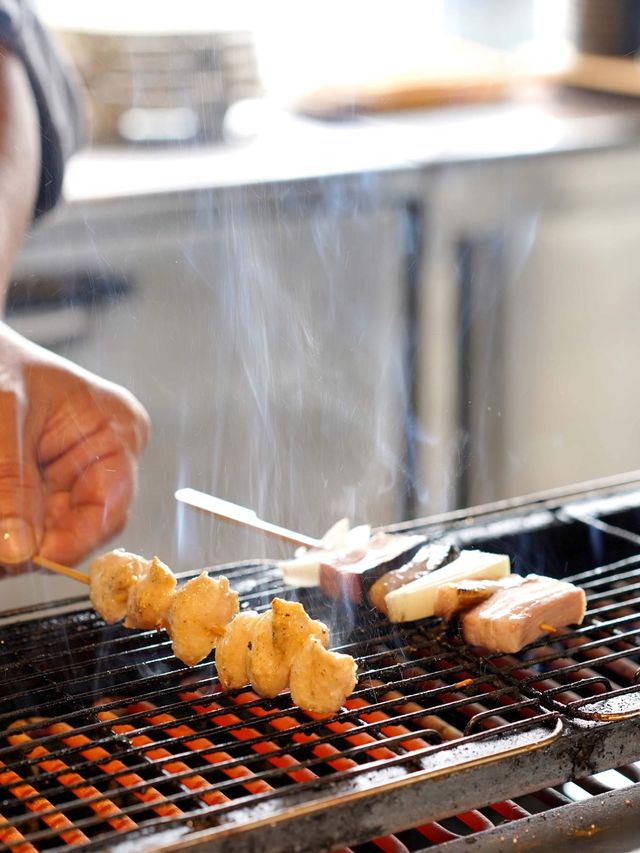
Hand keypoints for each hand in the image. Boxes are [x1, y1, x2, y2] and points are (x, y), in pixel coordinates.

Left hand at [0, 323, 149, 566]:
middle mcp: (103, 456)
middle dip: (34, 542)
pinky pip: (28, 517)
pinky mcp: (42, 480)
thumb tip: (18, 547)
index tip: (26, 559)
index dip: (72, 542)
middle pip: (78, 524)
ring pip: (47, 528)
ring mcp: (72, 470)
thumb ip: (12, 481)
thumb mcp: (4, 414)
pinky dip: (8, 525)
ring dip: (14, 534)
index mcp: (116, 431)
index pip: (111, 508)